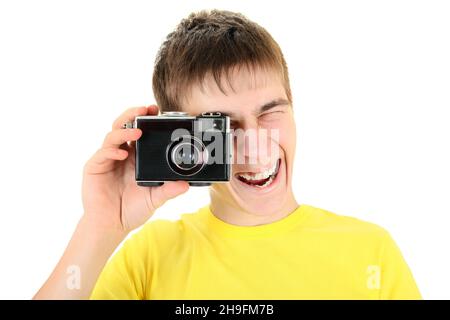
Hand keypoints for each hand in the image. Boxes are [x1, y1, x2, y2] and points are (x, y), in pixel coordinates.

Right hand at [81, 105, 188, 234]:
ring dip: (124, 130)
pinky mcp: (95, 167)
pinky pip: (102, 154)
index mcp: (135, 157)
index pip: (140, 131)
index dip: (146, 119)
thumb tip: (186, 184)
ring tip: (137, 132)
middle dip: (134, 114)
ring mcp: (107, 159)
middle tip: (146, 108)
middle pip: (124, 126)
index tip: (157, 110)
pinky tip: (122, 154)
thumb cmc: (132, 210)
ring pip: (113, 135)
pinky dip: (112, 151)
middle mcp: (121, 154)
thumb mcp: (155, 198)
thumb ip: (169, 190)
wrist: (112, 225)